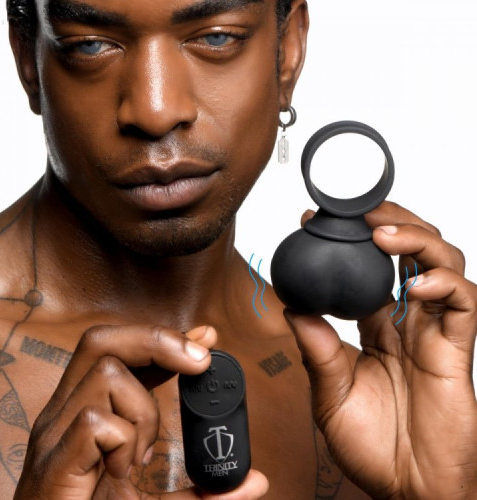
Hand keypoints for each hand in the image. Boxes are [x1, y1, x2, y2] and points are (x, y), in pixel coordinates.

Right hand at [14, 324, 267, 499]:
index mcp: (82, 413)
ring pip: (106, 374)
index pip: (120, 352)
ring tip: (142, 453)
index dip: (164, 337)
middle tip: (198, 363)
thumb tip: (256, 481)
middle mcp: (62, 416)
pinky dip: (125, 440)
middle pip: (101, 341)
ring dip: (144, 409)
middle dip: (156, 340)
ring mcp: (53, 438)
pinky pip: (95, 422)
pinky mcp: (52, 466)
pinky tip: (123, 471)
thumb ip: (201, 491)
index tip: (206, 336)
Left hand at [289, 202, 476, 498]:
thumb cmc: (372, 446)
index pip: (367, 272)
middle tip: (359, 212)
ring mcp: (434, 332)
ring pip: (441, 265)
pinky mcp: (457, 350)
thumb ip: (317, 349)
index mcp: (377, 330)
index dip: (349, 244)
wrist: (408, 489)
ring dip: (416, 239)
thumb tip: (293, 307)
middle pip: (409, 255)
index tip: (318, 222)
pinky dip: (443, 284)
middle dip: (389, 223)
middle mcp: (407, 324)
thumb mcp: (330, 392)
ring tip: (383, 233)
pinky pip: (463, 303)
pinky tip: (414, 285)